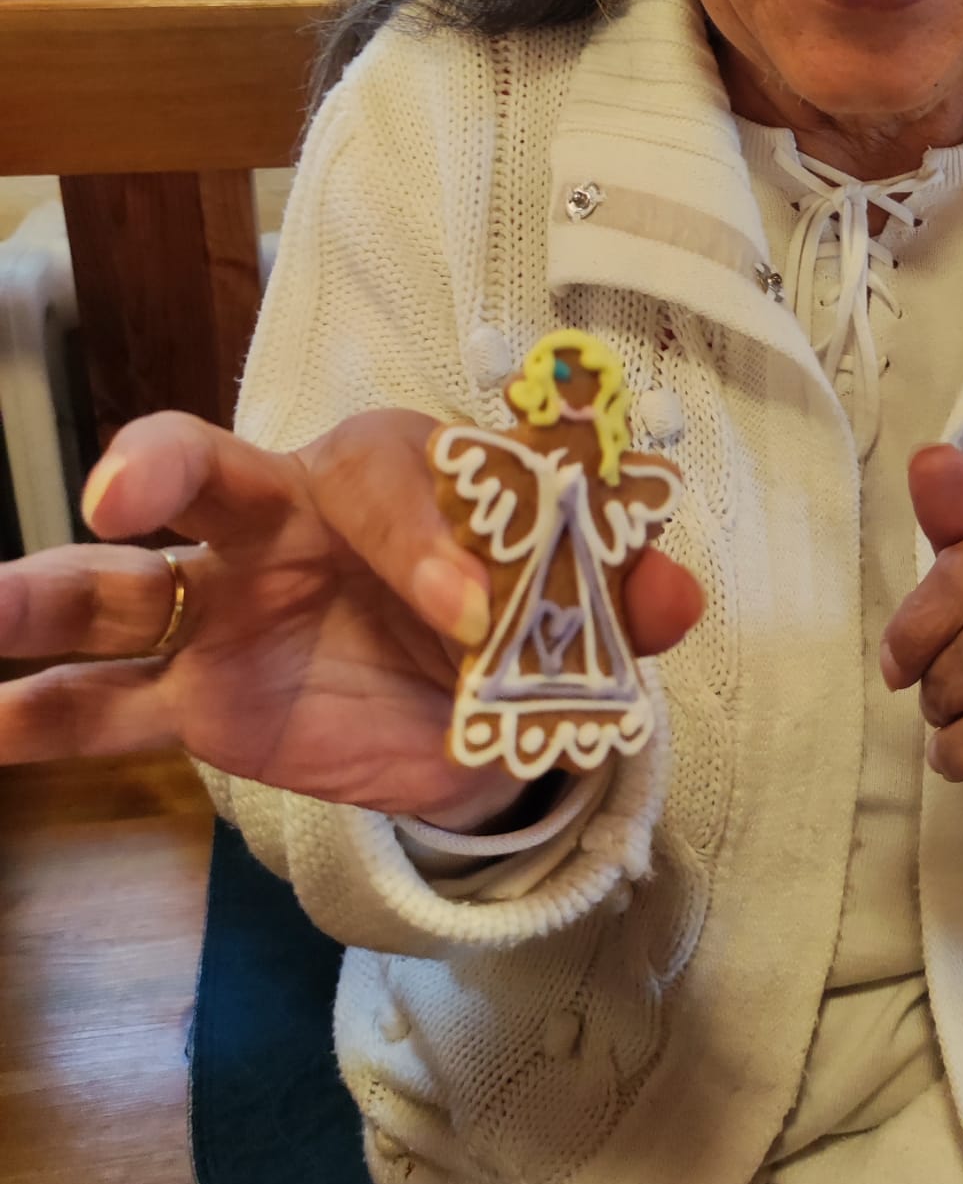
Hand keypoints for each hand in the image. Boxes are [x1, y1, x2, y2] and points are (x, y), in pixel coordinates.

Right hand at [0, 409, 702, 831]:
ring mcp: (227, 607)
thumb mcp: (579, 601)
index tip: (466, 617)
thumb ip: (618, 593)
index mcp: (388, 473)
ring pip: (124, 587)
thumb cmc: (515, 608)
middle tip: (129, 489)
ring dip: (50, 594)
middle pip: (214, 468)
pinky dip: (44, 718)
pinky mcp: (200, 698)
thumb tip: (679, 593)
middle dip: (167, 466)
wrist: (470, 688)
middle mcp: (285, 518)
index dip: (421, 543)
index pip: (384, 482)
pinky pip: (111, 706)